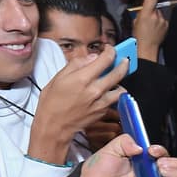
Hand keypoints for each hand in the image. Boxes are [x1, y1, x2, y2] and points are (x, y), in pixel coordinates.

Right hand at [29, 46, 127, 164]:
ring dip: (120, 82)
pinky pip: (114, 100)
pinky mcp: (102, 112)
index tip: (109, 49)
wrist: (54, 127)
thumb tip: (92, 57)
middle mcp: (94, 90)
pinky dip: (113, 94)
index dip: (110, 51)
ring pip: (121, 89)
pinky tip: (106, 91)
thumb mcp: (58, 78)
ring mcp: (100, 102)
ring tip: (115, 79)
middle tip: (123, 60)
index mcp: (82, 78)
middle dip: (123, 63)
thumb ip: (76, 64)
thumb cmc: (52, 103)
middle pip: (119, 73)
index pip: (106, 59)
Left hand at [77, 134, 176, 176]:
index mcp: (139, 159)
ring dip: (173, 170)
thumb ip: (125, 141)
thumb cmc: (95, 174)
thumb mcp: (109, 149)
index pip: (159, 152)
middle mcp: (147, 171)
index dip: (159, 149)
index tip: (151, 150)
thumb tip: (141, 146)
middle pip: (171, 164)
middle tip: (157, 160)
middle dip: (169, 160)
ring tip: (161, 169)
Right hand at [132, 0, 168, 61]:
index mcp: (146, 14)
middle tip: (147, 19)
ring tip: (151, 26)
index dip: (149, 1)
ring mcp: (162, 21)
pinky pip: (163, 21)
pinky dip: (160, 24)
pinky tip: (155, 30)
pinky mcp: (166, 26)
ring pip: (159, 14)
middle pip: (155, 7)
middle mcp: (156, 16)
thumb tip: (143, 10)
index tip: (147, 5)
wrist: (147, 49)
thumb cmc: (139, 38)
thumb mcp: (134, 23)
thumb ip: (140, 14)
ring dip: (156, 18)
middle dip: (151, 11)